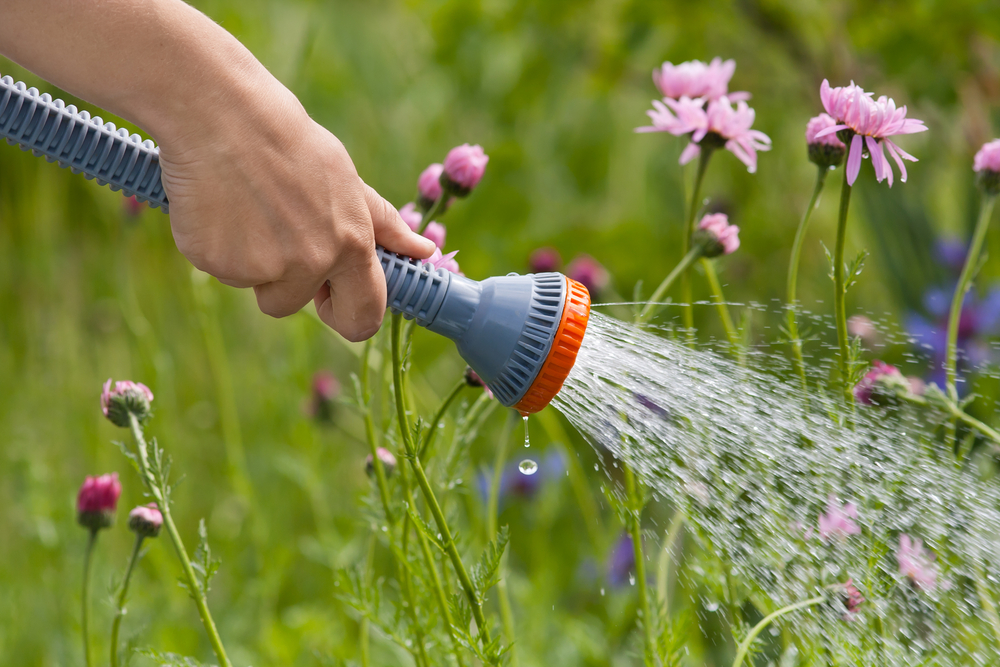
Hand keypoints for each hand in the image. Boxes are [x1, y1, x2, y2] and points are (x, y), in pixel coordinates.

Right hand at [158, 76, 433, 341]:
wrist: (223, 114)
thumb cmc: (290, 143)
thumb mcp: (346, 180)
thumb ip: (383, 225)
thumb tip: (424, 251)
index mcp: (350, 245)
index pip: (364, 317)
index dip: (347, 315)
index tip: (330, 297)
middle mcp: (310, 263)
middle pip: (290, 306)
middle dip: (285, 288)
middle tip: (273, 240)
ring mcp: (261, 266)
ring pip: (252, 284)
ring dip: (247, 260)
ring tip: (246, 206)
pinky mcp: (215, 261)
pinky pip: (218, 269)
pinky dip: (215, 244)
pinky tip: (218, 204)